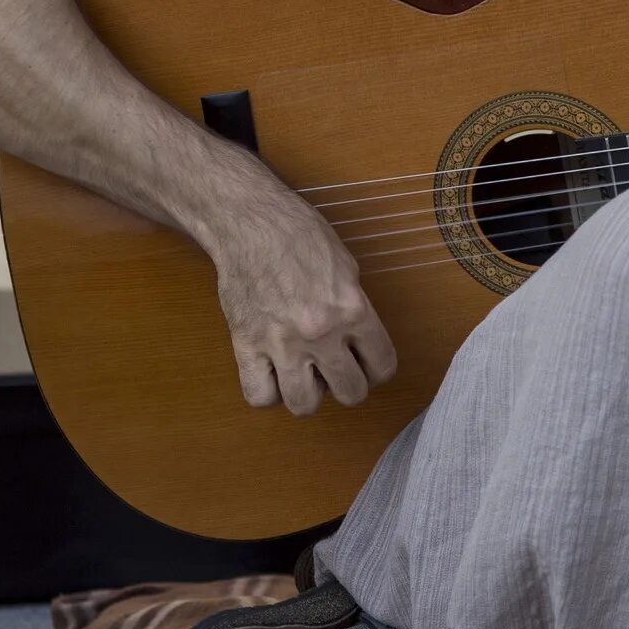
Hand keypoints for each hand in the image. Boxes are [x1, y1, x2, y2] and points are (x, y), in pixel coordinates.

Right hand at [205, 199, 399, 415]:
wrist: (251, 224)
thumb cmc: (300, 236)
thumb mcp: (346, 268)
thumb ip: (355, 308)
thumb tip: (357, 339)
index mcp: (353, 310)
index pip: (383, 365)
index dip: (377, 370)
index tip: (367, 365)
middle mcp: (321, 333)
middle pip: (350, 393)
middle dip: (348, 386)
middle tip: (337, 371)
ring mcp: (282, 343)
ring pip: (304, 405)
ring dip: (309, 395)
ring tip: (304, 375)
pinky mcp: (246, 345)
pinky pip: (259, 395)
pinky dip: (268, 392)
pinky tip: (272, 374)